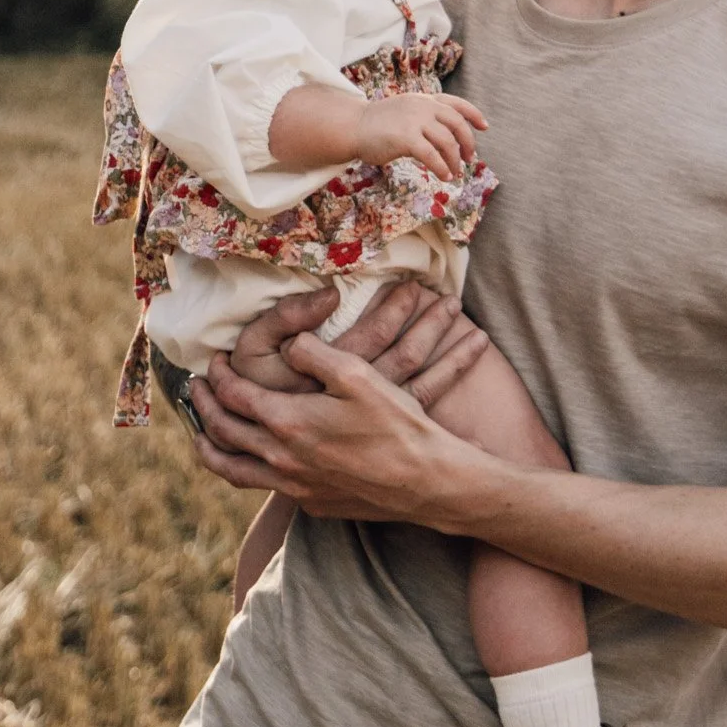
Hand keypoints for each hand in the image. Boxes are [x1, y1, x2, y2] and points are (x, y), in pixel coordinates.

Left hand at [192, 335, 473, 519]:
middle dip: (204, 407)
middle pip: (223, 433)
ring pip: (233, 471)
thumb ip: (312, 353)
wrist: (426, 481)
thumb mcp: (355, 373)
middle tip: (198, 389)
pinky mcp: (311, 504)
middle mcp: (281, 460)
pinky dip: (245, 469)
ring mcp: (294, 487)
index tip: (214, 360)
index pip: (233, 395)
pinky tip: (255, 458)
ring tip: (201, 435)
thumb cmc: (395, 423)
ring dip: (211, 448)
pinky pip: (263, 487)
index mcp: (286, 422)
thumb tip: (288, 346)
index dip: (218, 375)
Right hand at [224, 278, 490, 412]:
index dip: (396, 308)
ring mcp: (369, 418)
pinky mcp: (374, 428)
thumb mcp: (257, 346)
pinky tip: (467, 363)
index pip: (375, 333)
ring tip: (473, 330)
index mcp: (330, 373)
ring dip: (447, 353)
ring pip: (420, 381)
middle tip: (452, 300)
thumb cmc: (254, 384)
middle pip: (406, 356)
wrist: (259, 439)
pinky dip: (447, 381)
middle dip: (431, 326)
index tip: (414, 286)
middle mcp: (355, 396)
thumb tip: (332, 295)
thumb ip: (288, 318)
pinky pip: (421, 403)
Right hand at [351, 90, 485, 177]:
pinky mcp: (406, 138)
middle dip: (467, 142)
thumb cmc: (379, 124)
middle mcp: (422, 106)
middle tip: (468, 158)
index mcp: (424, 99)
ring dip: (454, 160)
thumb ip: (425, 118)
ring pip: (447, 142)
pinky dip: (441, 168)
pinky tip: (444, 176)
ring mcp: (414, 121)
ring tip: (454, 172)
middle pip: (457, 123)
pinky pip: (432, 156)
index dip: (474, 114)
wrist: (354, 127)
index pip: (457, 103)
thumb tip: (448, 138)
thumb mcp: (406, 111)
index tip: (484, 127)